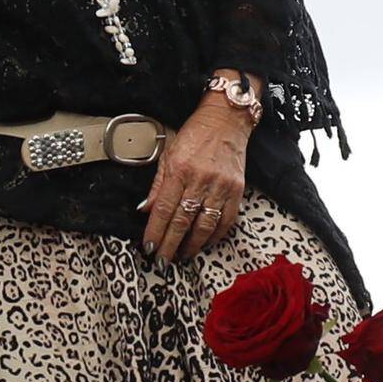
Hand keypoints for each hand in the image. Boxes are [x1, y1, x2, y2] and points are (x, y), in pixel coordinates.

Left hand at [142, 94, 253, 265]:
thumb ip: (158, 185)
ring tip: (182, 256)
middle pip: (183, 221)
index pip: (164, 209)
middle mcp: (200, 180)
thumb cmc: (194, 135)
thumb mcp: (168, 155)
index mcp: (179, 170)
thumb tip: (146, 210)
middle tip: (162, 261)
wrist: (226, 120)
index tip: (149, 248)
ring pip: (204, 225)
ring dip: (192, 245)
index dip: (155, 232)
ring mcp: (221, 186)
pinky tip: (205, 243)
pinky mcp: (237, 190)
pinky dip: (215, 235)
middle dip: (171, 245)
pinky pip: (226, 220)